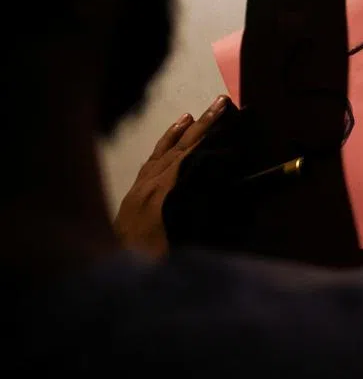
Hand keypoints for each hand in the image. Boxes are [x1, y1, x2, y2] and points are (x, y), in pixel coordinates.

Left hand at [113, 96, 228, 257]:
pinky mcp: (131, 196)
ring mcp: (138, 189)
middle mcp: (151, 186)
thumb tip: (228, 186)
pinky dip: (161, 148)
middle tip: (221, 101)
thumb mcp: (189, 240)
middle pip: (181, 147)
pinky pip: (148, 164)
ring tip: (196, 114)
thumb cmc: (156, 262)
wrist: (113, 276)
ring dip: (181, 131)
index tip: (232, 117)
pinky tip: (168, 143)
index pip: (195, 155)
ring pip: (162, 152)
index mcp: (166, 195)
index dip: (214, 135)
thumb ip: (208, 213)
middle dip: (203, 124)